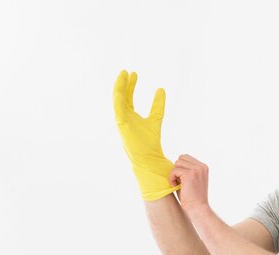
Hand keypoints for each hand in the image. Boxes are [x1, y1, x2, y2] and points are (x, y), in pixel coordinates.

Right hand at [113, 70, 180, 200]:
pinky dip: (117, 101)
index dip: (130, 85)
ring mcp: (121, 122)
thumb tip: (161, 89)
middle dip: (123, 83)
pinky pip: (118, 111)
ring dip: (119, 88)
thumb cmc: (151, 143)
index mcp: (130, 117)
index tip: (134, 74)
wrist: (149, 159)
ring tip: (123, 75)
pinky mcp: (122, 127)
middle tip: (127, 71)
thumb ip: (158, 105)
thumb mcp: (156, 118)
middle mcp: (123, 118)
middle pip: (121, 96)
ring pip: (117, 101)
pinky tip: (119, 91)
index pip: (128, 97)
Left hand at [169, 154, 209, 212]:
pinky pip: (174, 170)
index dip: (180, 167)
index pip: (186, 157)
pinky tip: (174, 186)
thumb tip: (176, 163)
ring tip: (177, 183)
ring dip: (174, 173)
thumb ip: (187, 170)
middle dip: (177, 169)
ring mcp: (197, 170)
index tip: (181, 179)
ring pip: (177, 163)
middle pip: (181, 158)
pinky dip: (171, 178)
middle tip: (178, 181)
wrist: (197, 208)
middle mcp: (202, 166)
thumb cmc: (191, 197)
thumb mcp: (191, 180)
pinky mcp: (190, 174)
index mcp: (203, 167)